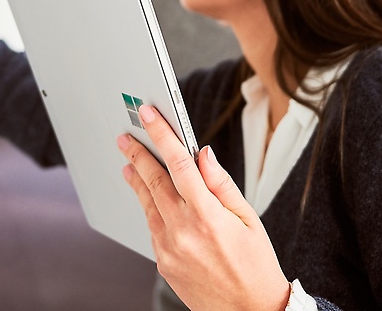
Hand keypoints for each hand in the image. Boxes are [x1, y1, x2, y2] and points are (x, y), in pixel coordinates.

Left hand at [118, 105, 290, 310]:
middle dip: (138, 155)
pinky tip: (151, 199)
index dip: (161, 135)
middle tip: (125, 137)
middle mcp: (183, 231)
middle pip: (154, 182)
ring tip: (129, 164)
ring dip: (137, 181)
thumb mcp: (249, 218)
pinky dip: (151, 209)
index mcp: (208, 215)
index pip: (179, 164)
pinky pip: (153, 228)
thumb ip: (222, 184)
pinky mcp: (162, 264)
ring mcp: (168, 249)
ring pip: (148, 205)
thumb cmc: (256, 265)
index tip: (147, 116)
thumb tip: (203, 154)